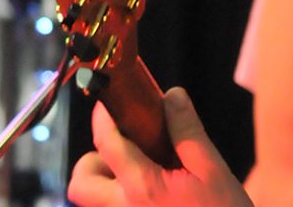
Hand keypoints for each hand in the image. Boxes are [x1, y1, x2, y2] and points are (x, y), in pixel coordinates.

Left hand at [67, 87, 252, 206]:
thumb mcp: (212, 169)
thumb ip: (187, 132)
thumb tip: (172, 97)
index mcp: (143, 187)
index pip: (107, 144)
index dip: (103, 118)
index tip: (106, 104)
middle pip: (80, 184)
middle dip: (91, 161)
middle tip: (120, 150)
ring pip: (93, 202)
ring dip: (104, 182)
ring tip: (138, 172)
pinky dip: (122, 198)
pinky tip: (152, 192)